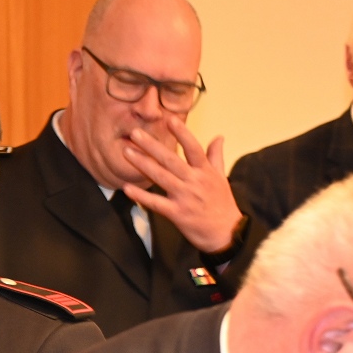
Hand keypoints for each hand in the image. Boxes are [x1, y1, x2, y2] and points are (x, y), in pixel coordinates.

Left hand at [121, 116, 243, 253]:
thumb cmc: (222, 204)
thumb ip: (216, 156)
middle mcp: (194, 181)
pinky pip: (155, 203)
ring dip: (142, 164)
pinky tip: (126, 188)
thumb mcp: (221, 177)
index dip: (182, 133)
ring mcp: (184, 197)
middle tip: (134, 132)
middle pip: (170, 159)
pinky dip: (141, 196)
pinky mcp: (177, 213)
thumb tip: (219, 136)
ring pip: (160, 177)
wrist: (226, 233)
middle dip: (151, 145)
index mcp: (205, 171)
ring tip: (126, 152)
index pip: (193, 148)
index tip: (169, 119)